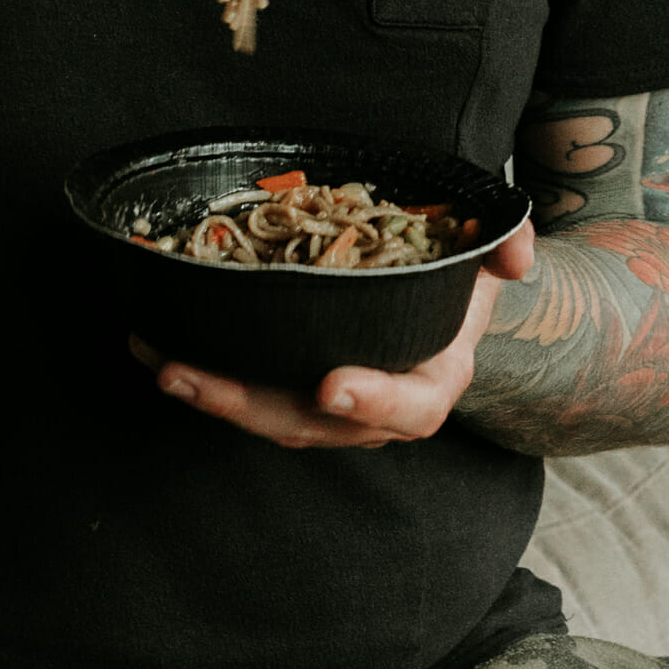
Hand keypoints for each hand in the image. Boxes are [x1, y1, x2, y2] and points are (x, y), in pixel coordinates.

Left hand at [130, 224, 536, 450]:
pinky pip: (244, 394)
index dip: (371, 402)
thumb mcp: (487, 258)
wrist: (436, 310)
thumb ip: (505, 244)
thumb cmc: (456, 283)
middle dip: (247, 405)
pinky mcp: (287, 392)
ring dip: (210, 395)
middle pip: (310, 424)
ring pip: (267, 417)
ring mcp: (324, 410)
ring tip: (160, 362)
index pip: (408, 409)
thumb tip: (514, 252)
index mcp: (429, 384)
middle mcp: (372, 411)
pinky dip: (200, 376)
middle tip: (192, 375)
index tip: (332, 385)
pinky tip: (153, 344)